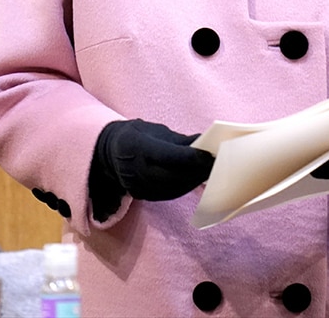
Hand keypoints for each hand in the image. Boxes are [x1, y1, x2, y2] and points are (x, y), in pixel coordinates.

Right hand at [92, 118, 213, 201]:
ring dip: (194, 182)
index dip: (192, 157)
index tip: (210, 155)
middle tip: (219, 165)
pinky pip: (167, 194)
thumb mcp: (155, 131)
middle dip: (198, 172)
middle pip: (173, 175)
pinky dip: (185, 188)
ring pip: (173, 188)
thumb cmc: (137, 136)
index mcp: (138, 147)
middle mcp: (136, 169)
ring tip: (212, 173)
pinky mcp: (142, 195)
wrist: (109, 154)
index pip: (169, 156)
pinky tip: (197, 181)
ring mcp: (138, 186)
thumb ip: (179, 141)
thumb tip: (205, 143)